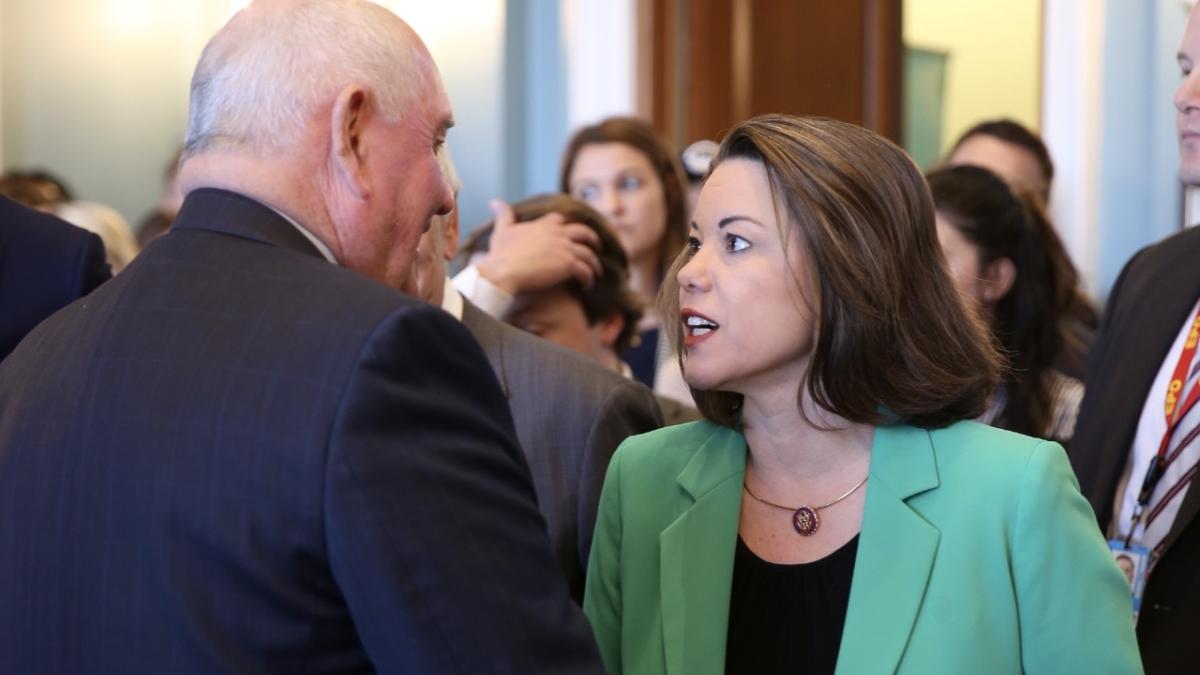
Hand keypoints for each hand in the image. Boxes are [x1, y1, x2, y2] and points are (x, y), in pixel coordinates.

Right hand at [473, 199, 602, 294]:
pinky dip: (588, 279)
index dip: (567, 225)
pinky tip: (587, 286)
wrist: (503, 271)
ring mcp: (565, 249)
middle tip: (597, 247)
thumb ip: (503, 215)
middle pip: (584, 232)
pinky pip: (585, 271)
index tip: (571, 232)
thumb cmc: (500, 254)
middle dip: (593, 239)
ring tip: (595, 272)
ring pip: (589, 254)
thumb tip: (494, 201)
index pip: (560, 220)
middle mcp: (558, 234)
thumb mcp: (502, 230)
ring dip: (594, 264)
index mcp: (544, 225)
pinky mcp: (568, 265)